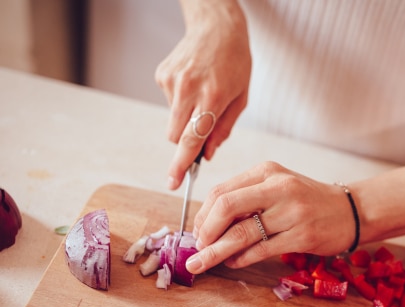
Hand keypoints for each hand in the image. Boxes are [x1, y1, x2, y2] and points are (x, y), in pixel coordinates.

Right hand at [155, 0, 250, 189]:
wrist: (217, 26)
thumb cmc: (235, 63)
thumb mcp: (241, 98)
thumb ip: (224, 129)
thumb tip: (206, 155)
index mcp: (213, 97)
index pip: (192, 139)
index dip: (181, 164)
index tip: (172, 182)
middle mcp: (189, 89)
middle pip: (176, 136)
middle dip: (186, 143)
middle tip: (201, 133)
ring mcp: (172, 82)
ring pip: (172, 122)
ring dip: (186, 120)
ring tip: (202, 96)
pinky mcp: (162, 75)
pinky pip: (169, 104)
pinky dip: (181, 102)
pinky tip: (193, 85)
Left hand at [185, 162, 357, 273]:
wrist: (351, 210)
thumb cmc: (309, 200)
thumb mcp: (278, 187)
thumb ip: (247, 199)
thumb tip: (209, 225)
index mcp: (267, 172)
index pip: (221, 191)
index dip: (202, 215)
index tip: (197, 232)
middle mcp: (278, 188)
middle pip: (226, 208)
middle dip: (205, 232)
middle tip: (197, 249)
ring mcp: (292, 212)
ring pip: (241, 233)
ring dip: (216, 252)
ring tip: (202, 264)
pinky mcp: (302, 236)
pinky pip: (261, 250)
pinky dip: (241, 259)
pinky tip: (233, 262)